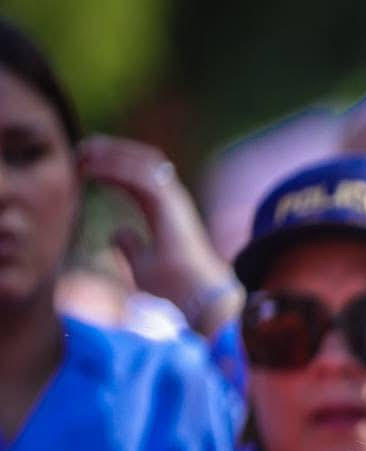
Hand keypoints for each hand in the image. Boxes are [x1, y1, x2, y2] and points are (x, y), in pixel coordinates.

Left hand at [79, 135, 241, 335]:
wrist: (199, 299)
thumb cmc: (175, 288)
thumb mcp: (142, 265)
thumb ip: (130, 246)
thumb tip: (118, 233)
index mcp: (164, 212)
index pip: (137, 176)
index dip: (111, 166)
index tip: (83, 165)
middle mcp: (171, 201)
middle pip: (140, 162)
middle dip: (110, 151)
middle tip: (81, 150)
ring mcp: (174, 200)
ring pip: (143, 162)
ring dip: (112, 153)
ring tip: (84, 152)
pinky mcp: (171, 205)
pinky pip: (142, 176)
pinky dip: (116, 167)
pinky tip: (94, 168)